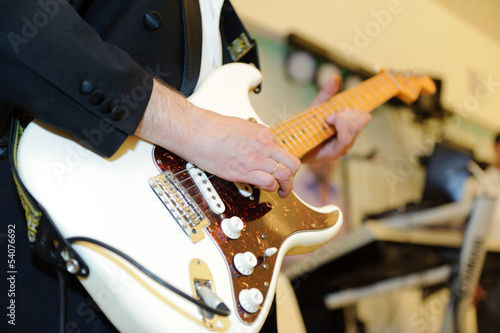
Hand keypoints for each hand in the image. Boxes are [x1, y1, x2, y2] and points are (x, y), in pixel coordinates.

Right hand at [135, 79, 300, 197]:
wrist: (196, 130)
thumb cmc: (210, 127)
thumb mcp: (239, 126)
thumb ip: (250, 137)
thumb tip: (251, 144)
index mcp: (262, 133)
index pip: (283, 150)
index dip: (282, 162)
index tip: (279, 168)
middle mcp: (263, 146)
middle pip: (292, 163)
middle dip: (292, 176)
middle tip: (287, 184)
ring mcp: (256, 159)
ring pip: (285, 175)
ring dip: (286, 186)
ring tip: (282, 192)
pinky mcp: (245, 172)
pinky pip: (269, 182)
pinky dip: (271, 189)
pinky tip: (267, 190)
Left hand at [302, 75, 370, 162]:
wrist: (292, 147)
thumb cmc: (305, 129)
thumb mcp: (316, 108)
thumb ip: (327, 94)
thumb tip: (336, 77)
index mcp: (347, 129)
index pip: (364, 118)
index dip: (354, 110)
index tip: (337, 109)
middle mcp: (348, 139)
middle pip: (362, 121)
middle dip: (347, 113)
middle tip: (329, 116)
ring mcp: (343, 147)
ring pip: (355, 127)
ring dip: (341, 118)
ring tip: (327, 119)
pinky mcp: (336, 153)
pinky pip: (346, 138)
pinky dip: (339, 125)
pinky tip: (327, 122)